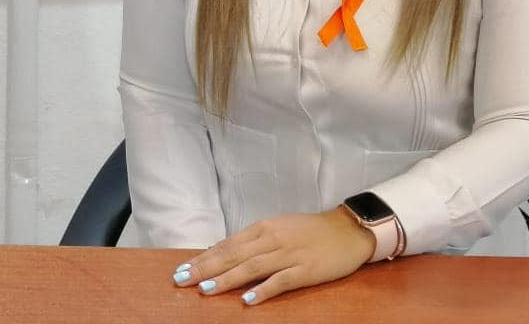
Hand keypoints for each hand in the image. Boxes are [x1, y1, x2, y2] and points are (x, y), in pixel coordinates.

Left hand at [171, 208, 375, 305]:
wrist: (346, 230)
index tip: (181, 269)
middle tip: (181, 280)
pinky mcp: (305, 270)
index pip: (226, 245)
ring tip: (205, 289)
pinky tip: (247, 300)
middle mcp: (271, 239)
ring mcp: (288, 254)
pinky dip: (263, 290)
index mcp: (262, 228)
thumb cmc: (308, 231)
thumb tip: (222, 252)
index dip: (203, 258)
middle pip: (232, 255)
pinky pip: (281, 281)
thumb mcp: (276, 229)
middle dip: (204, 268)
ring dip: (226, 279)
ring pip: (251, 267)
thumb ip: (251, 242)